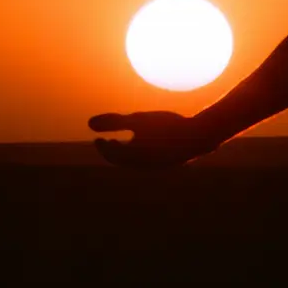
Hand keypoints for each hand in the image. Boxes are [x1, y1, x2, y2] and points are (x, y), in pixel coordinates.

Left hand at [88, 110, 218, 167]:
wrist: (198, 137)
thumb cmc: (166, 126)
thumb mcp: (138, 120)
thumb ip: (114, 121)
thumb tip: (89, 123)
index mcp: (132, 157)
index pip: (111, 155)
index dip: (102, 147)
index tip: (98, 138)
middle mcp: (142, 166)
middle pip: (122, 162)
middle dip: (113, 152)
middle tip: (107, 141)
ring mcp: (156, 167)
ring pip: (135, 163)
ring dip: (126, 154)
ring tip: (124, 142)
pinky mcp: (167, 164)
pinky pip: (147, 162)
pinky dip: (140, 154)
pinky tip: (146, 142)